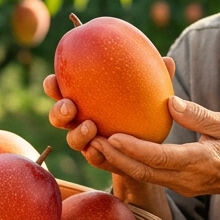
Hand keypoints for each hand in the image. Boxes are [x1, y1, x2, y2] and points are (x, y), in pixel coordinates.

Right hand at [43, 56, 175, 176]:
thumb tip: (167, 61)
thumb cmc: (143, 108)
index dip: (52, 85)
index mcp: (85, 98)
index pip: (62, 88)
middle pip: (59, 116)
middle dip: (57, 111)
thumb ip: (154, 77)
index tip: (54, 79)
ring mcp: (88, 141)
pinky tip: (98, 148)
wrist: (148, 144)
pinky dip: (94, 152)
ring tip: (90, 127)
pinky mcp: (100, 158)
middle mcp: (81, 119)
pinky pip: (93, 156)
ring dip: (77, 134)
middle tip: (68, 106)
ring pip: (72, 139)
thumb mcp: (149, 92)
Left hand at [94, 95, 219, 204]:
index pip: (162, 158)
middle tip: (91, 139)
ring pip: (142, 176)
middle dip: (115, 157)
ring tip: (92, 144)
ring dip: (116, 162)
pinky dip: (127, 164)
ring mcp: (180, 185)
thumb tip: (170, 103)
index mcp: (201, 162)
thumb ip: (199, 116)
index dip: (135, 149)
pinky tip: (110, 150)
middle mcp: (186, 179)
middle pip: (144, 171)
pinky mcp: (175, 184)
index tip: (113, 136)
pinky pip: (147, 176)